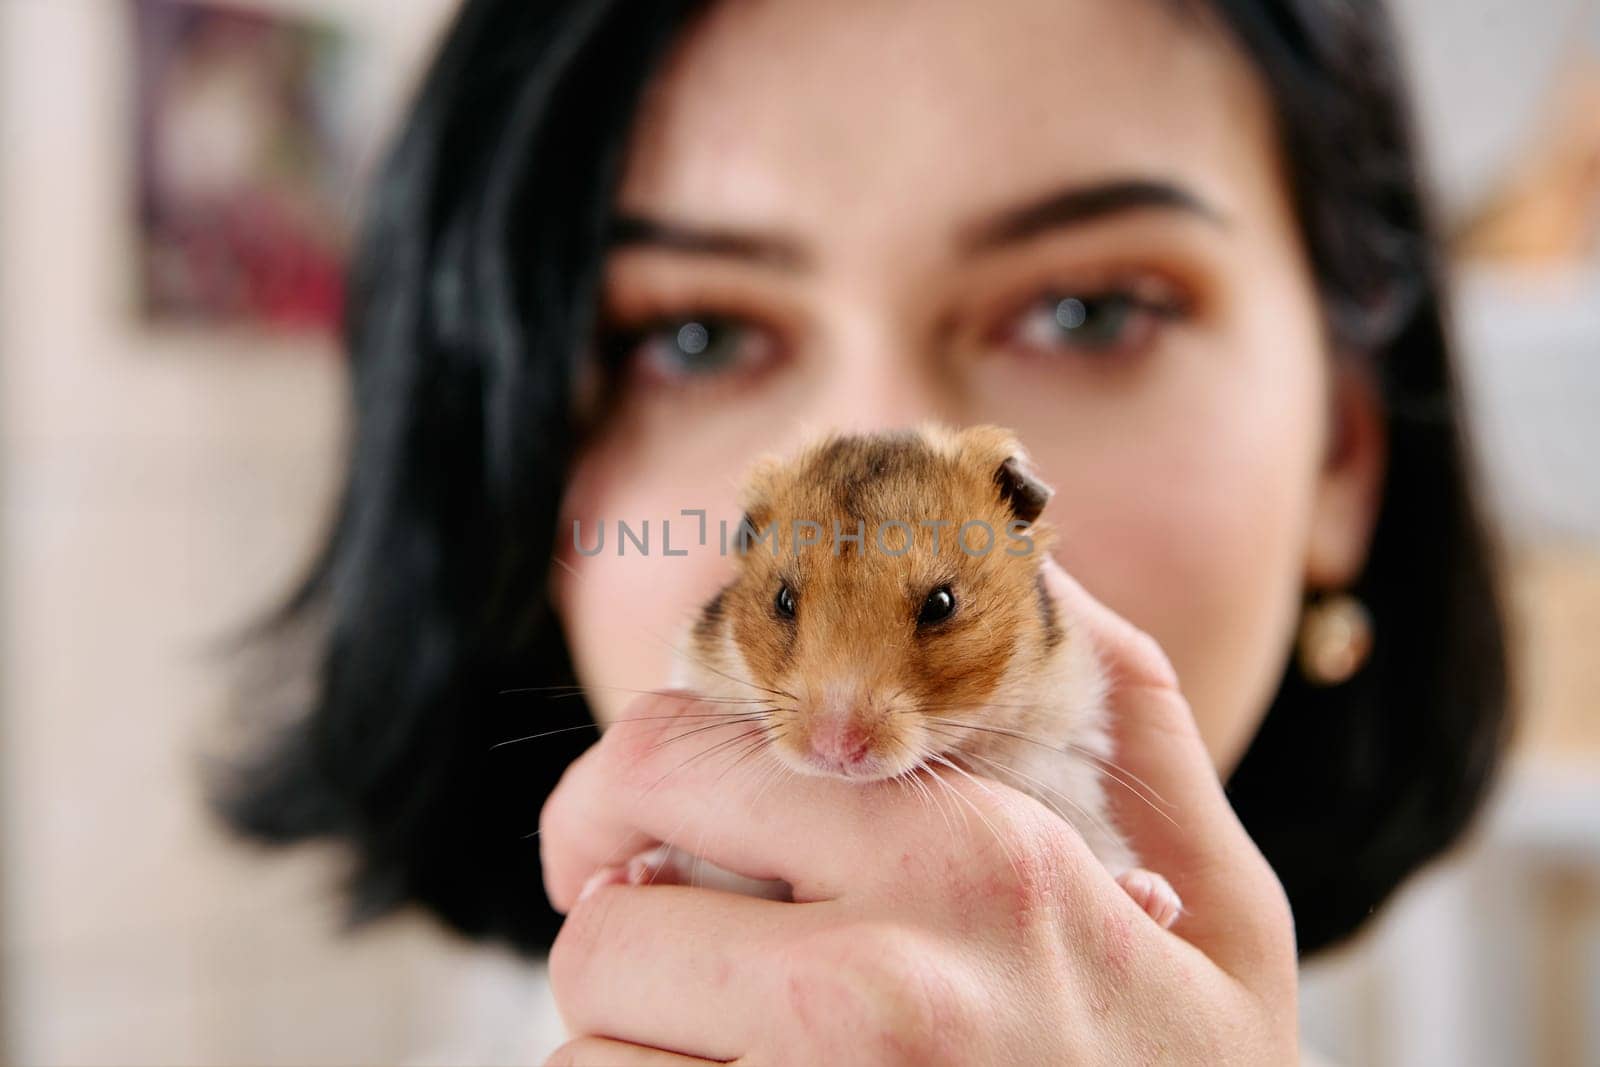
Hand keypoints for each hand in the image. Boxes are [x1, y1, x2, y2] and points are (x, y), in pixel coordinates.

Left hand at [539, 556, 1297, 1064]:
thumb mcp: (1217, 896)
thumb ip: (1120, 709)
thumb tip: (1029, 554)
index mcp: (968, 857)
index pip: (672, 757)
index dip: (608, 798)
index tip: (618, 852)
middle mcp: (882, 987)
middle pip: (604, 931)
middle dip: (619, 941)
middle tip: (671, 969)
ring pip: (592, 1058)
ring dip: (636, 1054)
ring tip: (734, 1060)